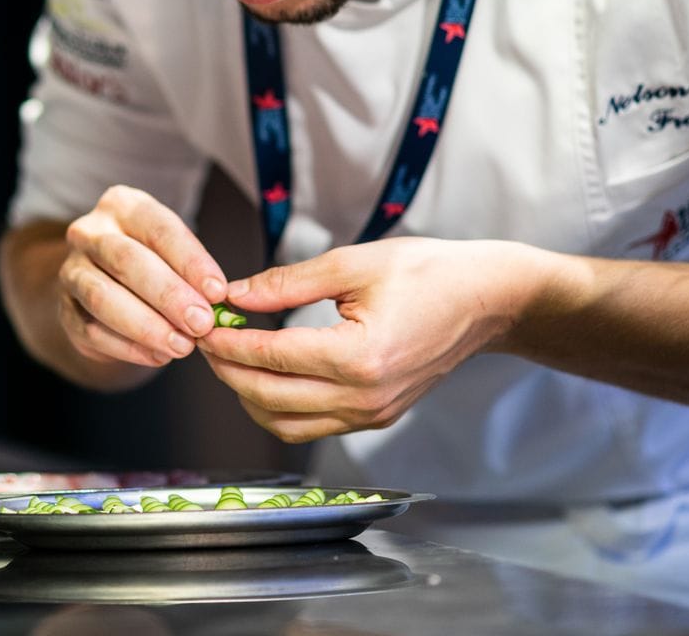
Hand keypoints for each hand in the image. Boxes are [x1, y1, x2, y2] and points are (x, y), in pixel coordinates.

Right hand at [60, 185, 226, 369]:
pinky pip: (92, 331)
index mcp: (122, 206)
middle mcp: (90, 232)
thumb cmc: (151, 262)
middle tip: (201, 323)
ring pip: (104, 298)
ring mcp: (71, 270)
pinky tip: (158, 356)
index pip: (158, 228)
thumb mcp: (171, 252)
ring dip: (147, 326)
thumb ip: (190, 272)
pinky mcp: (63, 310)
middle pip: (128, 261)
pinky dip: (128, 347)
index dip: (190, 261)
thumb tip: (216, 302)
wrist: (101, 284)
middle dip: (169, 295)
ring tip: (182, 346)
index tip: (217, 291)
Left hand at [198, 237, 543, 442]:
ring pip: (286, 424)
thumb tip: (236, 294)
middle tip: (205, 342)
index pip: (272, 357)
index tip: (203, 327)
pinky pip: (312, 426)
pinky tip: (266, 375)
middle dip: (228, 372)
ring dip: (248, 396)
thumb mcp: (354, 263)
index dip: (228, 344)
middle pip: (269, 399)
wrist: (485, 301)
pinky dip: (279, 406)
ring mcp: (371, 414)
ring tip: (230, 359)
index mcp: (360, 356)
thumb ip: (288, 282)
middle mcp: (365, 397)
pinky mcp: (376, 418)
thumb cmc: (428, 273)